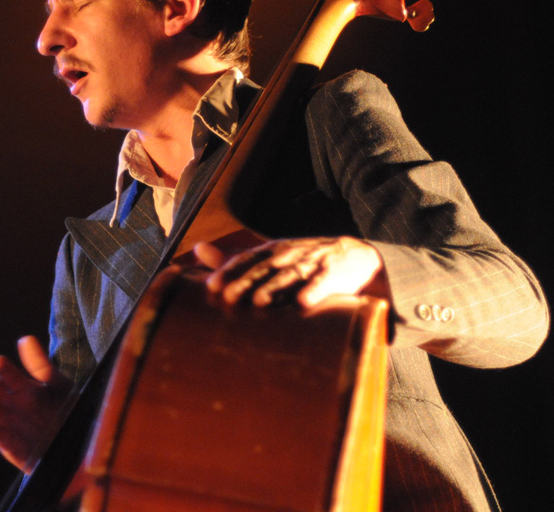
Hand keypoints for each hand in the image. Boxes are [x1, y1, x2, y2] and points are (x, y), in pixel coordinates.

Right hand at [0, 335, 72, 471]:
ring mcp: (11, 425)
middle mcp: (14, 405)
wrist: (77, 448)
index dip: (4, 369)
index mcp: (26, 389)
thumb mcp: (59, 386)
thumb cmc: (68, 413)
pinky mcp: (11, 446)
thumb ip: (41, 366)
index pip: (12, 376)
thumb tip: (25, 339)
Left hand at [193, 236, 387, 309]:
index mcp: (273, 251)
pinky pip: (324, 282)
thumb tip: (198, 250)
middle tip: (228, 297)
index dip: (230, 271)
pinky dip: (314, 291)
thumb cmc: (303, 261)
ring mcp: (312, 263)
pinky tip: (303, 303)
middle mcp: (290, 254)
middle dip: (246, 281)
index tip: (212, 286)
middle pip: (265, 268)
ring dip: (275, 287)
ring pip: (291, 275)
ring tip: (259, 301)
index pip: (248, 259)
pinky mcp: (335, 274)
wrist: (355, 256)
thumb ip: (235, 257)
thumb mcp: (269, 255)